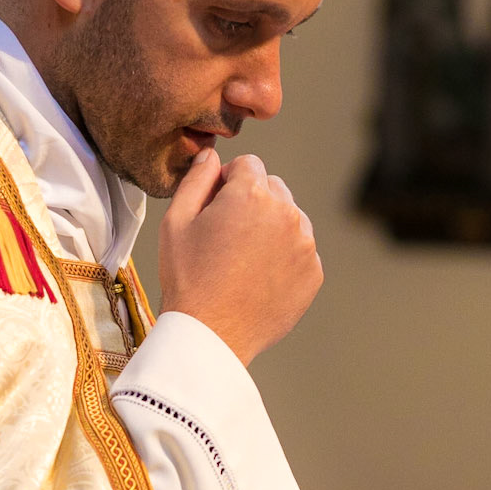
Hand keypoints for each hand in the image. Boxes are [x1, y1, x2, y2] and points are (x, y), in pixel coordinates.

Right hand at [158, 148, 321, 364]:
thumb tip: (212, 155)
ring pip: (290, 218)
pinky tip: (258, 278)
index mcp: (252, 194)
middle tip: (227, 236)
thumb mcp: (176, 221)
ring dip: (271, 228)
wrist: (211, 334)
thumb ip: (196, 178)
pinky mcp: (314, 273)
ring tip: (243, 259)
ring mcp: (306, 245)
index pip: (248, 164)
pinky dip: (284, 257)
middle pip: (273, 188)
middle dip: (253, 201)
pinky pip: (301, 250)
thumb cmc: (188, 276)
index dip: (227, 182)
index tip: (214, 209)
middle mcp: (287, 213)